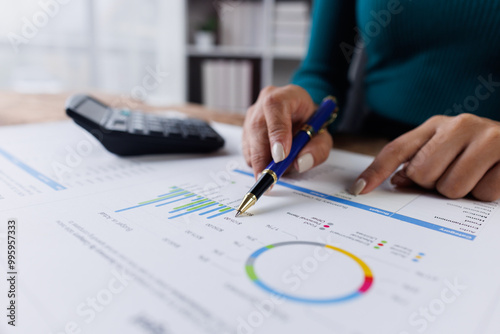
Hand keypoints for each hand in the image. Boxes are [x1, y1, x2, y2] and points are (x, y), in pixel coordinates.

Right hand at [242, 85, 332, 177]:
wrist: (301, 118)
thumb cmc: (311, 125)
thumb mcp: (323, 137)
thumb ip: (318, 149)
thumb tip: (300, 163)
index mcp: (289, 95)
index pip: (276, 106)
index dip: (277, 132)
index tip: (280, 156)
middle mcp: (266, 101)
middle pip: (257, 127)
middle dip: (263, 156)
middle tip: (271, 178)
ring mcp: (253, 114)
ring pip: (250, 141)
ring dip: (260, 162)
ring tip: (277, 170)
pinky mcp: (246, 129)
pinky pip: (247, 150)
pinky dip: (257, 162)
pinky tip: (271, 163)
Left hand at [351, 113, 499, 200]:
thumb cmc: (479, 151)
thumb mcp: (446, 150)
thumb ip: (418, 163)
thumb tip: (396, 181)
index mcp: (437, 125)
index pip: (397, 149)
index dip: (376, 171)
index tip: (359, 189)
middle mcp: (460, 125)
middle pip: (422, 174)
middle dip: (434, 185)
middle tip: (452, 176)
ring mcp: (487, 137)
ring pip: (451, 187)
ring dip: (461, 192)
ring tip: (474, 177)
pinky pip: (483, 193)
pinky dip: (486, 194)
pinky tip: (492, 178)